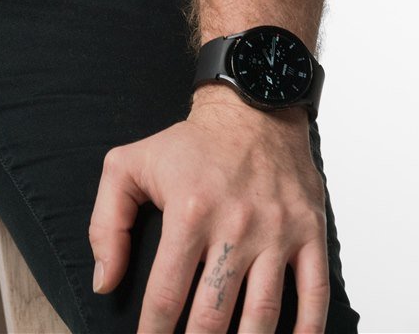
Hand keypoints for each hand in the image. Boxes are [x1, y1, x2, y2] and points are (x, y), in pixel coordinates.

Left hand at [87, 91, 330, 332]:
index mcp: (189, 212)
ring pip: (263, 315)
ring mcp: (277, 232)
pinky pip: (314, 295)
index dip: (154, 332)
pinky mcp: (310, 233)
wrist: (252, 108)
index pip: (166, 295)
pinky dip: (307, 331)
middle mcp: (235, 225)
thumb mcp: (128, 166)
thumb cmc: (189, 144)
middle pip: (213, 315)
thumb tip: (104, 282)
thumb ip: (107, 224)